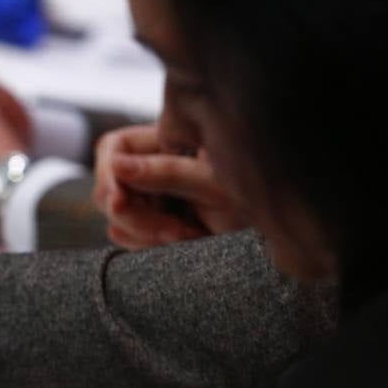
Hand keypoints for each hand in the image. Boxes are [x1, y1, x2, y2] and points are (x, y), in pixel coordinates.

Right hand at [92, 124, 247, 248]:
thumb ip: (167, 172)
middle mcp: (152, 167)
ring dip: (147, 233)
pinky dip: (150, 246)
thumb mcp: (215, 182)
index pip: (113, 148)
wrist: (279, 233)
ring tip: (188, 233)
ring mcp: (151, 198)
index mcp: (166, 142)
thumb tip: (117, 165)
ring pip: (115, 219)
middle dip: (134, 214)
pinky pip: (128, 239)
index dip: (108, 174)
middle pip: (109, 189)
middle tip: (172, 229)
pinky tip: (183, 241)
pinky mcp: (153, 226)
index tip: (119, 200)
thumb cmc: (259, 196)